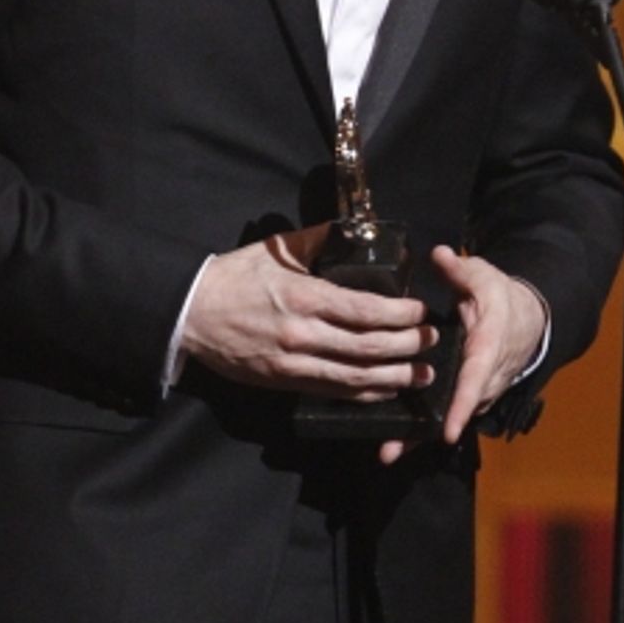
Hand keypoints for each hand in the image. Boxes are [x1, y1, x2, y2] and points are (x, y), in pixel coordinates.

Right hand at [182, 224, 437, 399]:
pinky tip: (385, 390)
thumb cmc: (234, 277)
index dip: (399, 314)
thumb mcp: (275, 249)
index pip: (364, 309)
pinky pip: (332, 390)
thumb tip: (352, 230)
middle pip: (367, 346)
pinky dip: (363, 393)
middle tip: (431, 342)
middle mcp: (302, 333)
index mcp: (304, 296)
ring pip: (354, 376)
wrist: (192, 314)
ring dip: (394, 377)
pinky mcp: (285, 381)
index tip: (419, 312)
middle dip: (406, 346)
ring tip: (421, 374)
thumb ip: (317, 240)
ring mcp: (293, 362)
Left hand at [378, 245, 546, 462]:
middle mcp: (485, 377)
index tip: (447, 431)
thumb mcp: (483, 276)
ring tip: (388, 452)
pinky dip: (424, 430)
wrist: (527, 319)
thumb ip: (460, 270)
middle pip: (458, 410)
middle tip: (392, 451)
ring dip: (421, 437)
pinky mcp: (469, 396)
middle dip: (427, 432)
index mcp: (488, 347)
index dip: (461, 406)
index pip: (475, 380)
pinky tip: (396, 443)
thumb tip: (439, 254)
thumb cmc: (501, 296)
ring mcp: (478, 391)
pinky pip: (449, 413)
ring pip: (451, 417)